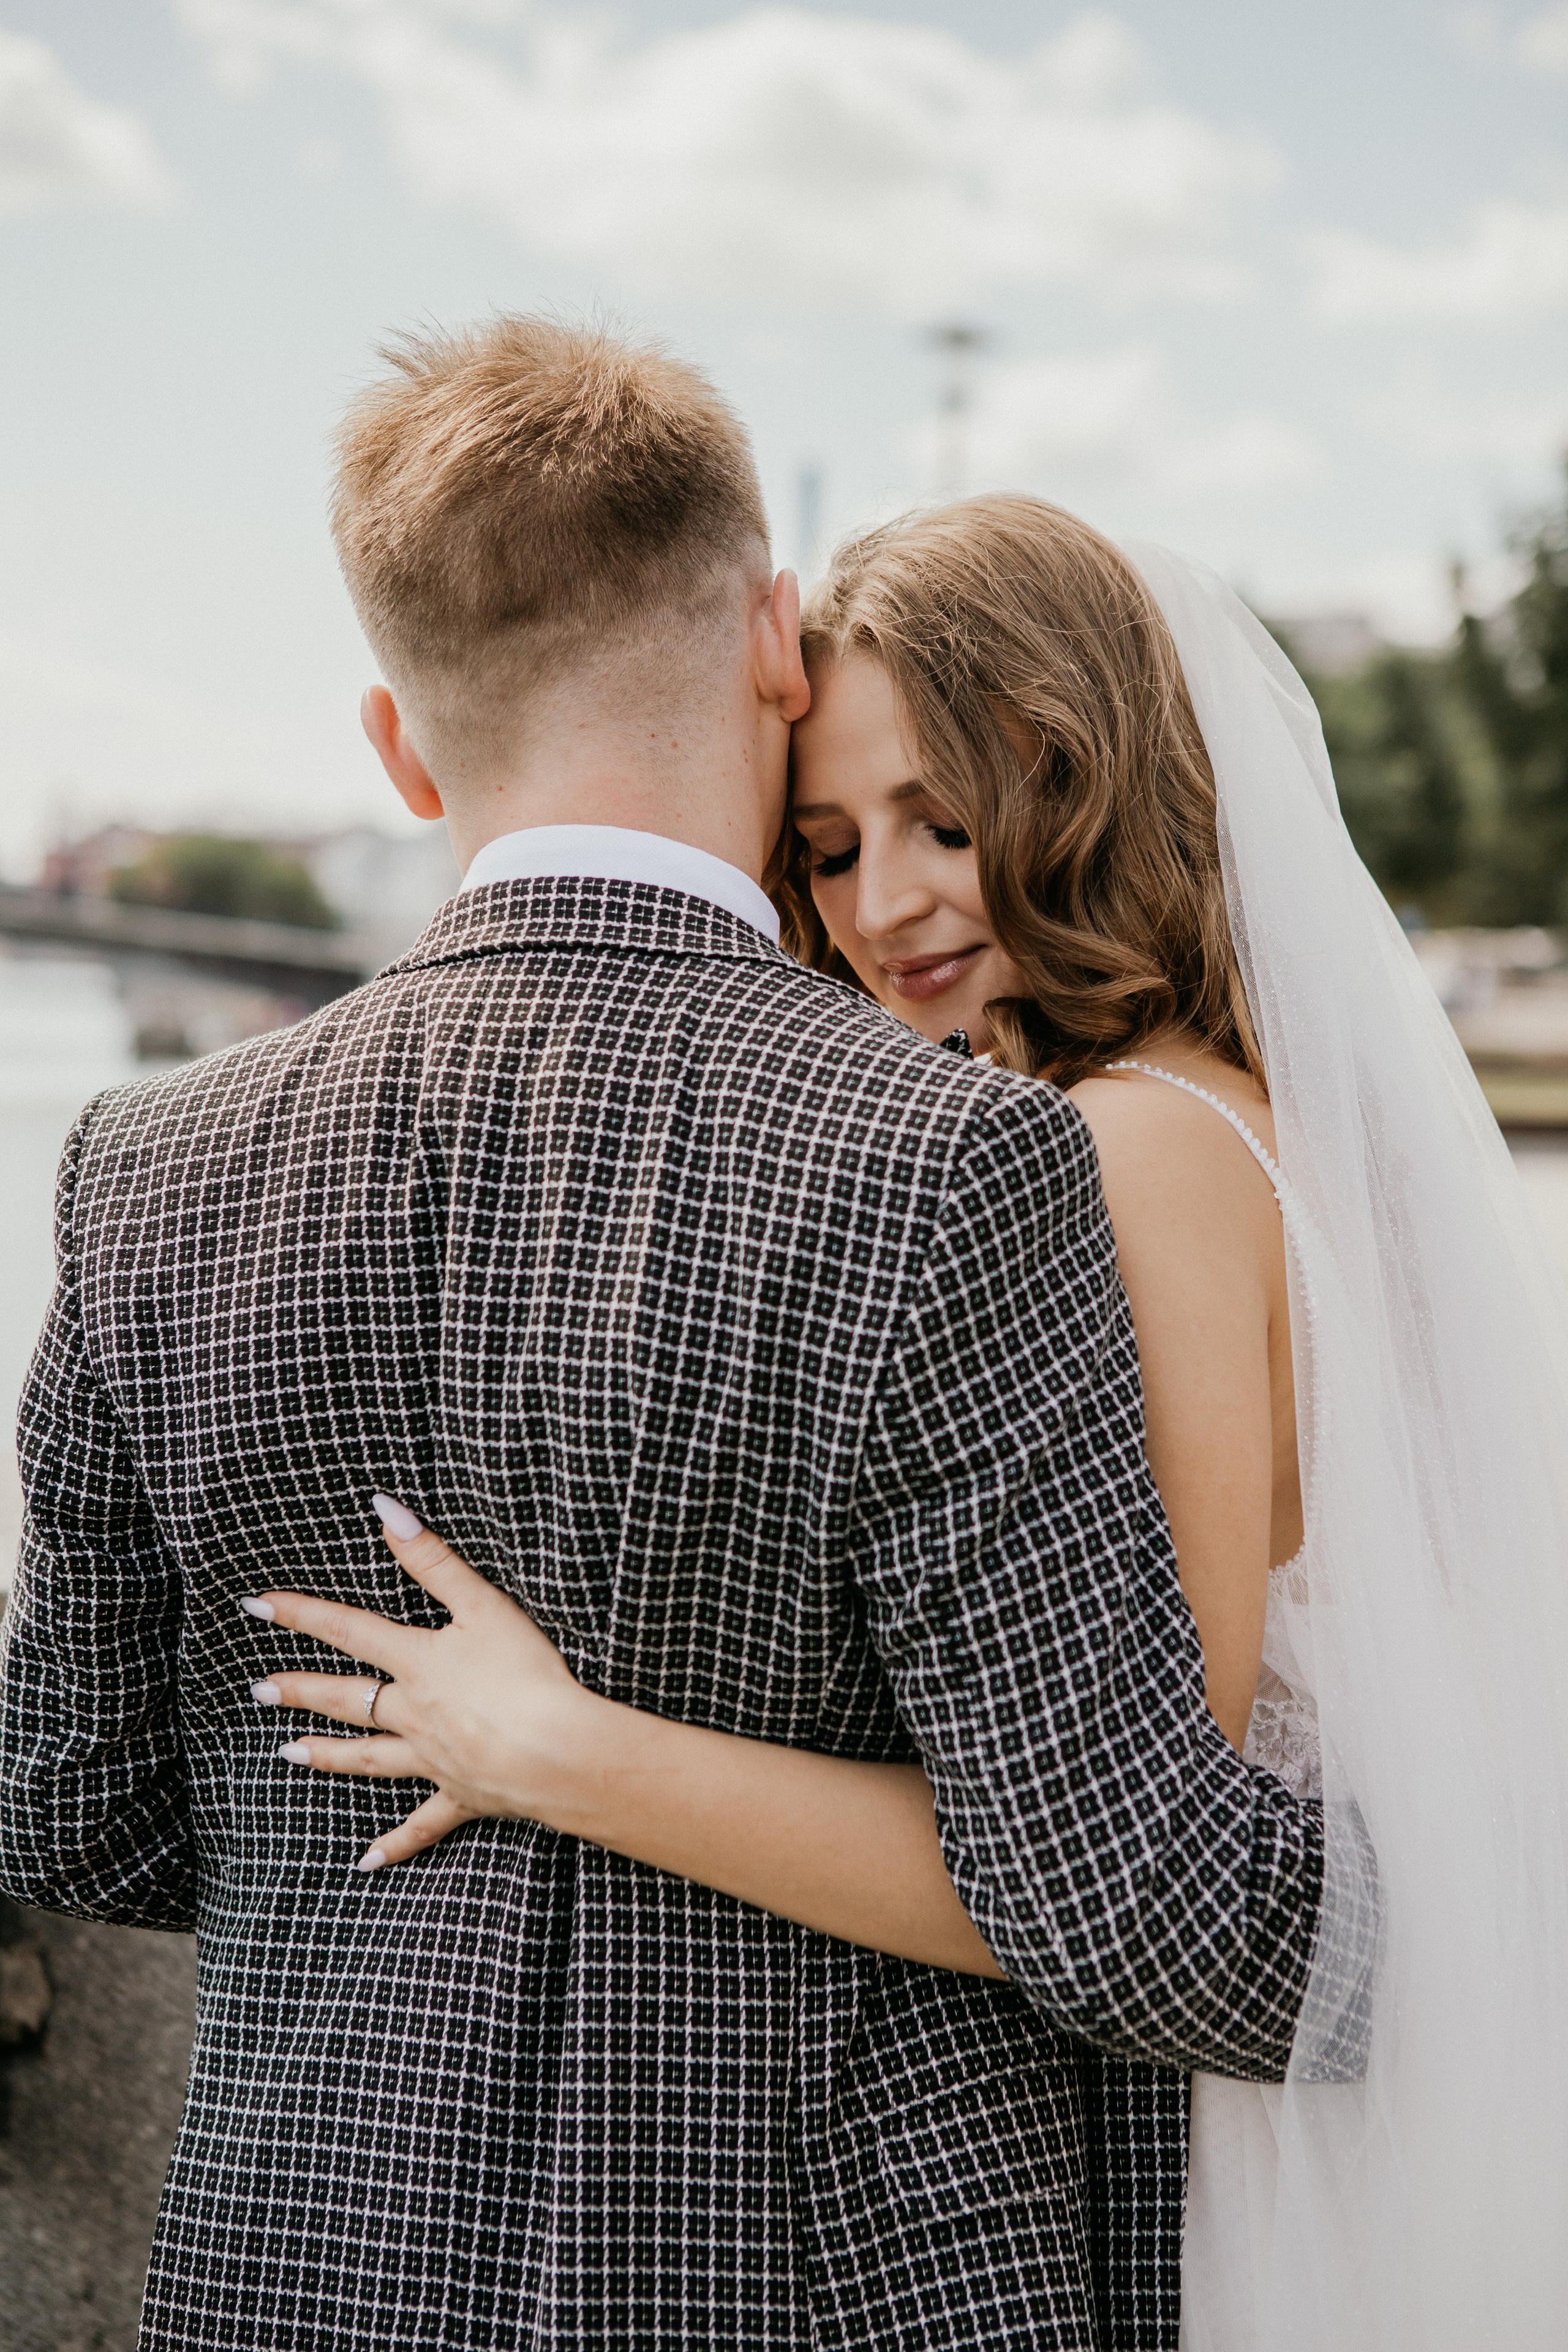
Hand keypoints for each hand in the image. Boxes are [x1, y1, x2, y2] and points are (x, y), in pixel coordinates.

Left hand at [243, 1503, 604, 1870]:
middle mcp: (413, 1713)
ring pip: (367, 1758)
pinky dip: (394, 1844)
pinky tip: (367, 1863)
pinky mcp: (461, 1796)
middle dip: (299, 1690)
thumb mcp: (483, 1604)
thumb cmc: (526, 1673)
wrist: (554, 1751)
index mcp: (418, 1663)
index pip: (348, 1630)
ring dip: (326, 1755)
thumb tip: (384, 1511)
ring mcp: (432, 1759)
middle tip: (258, 1689)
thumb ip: (433, 1559)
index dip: (301, 1614)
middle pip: (346, 1698)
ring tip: (287, 1754)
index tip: (255, 1605)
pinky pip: (421, 1824)